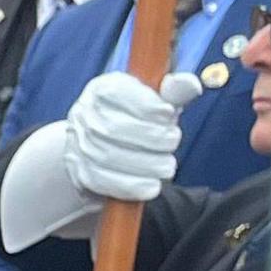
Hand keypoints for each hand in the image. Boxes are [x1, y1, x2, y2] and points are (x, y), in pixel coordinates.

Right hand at [59, 68, 200, 206]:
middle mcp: (84, 114)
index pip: (117, 93)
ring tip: (167, 165)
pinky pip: (104, 182)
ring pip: (109, 158)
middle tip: (172, 141)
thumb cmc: (136, 117)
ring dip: (146, 165)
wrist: (103, 144)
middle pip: (113, 128)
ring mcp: (79, 144)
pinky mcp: (81, 172)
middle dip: (151, 138)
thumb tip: (192, 84)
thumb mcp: (156, 100)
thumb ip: (174, 92)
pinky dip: (132, 186)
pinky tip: (152, 185)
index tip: (169, 114)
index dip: (147, 106)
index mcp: (103, 89)